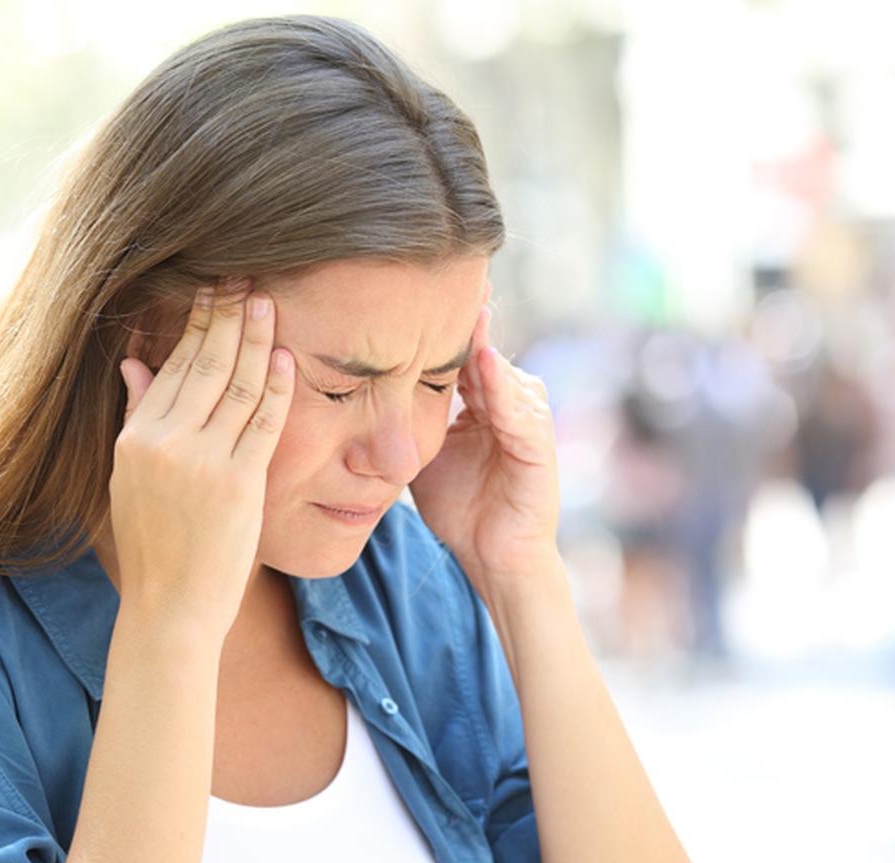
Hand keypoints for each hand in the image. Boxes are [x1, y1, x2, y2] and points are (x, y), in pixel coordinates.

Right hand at [110, 277, 294, 639]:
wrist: (171, 606)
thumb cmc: (154, 545)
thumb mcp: (129, 479)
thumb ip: (137, 418)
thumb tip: (133, 363)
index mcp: (135, 439)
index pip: (171, 367)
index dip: (194, 325)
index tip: (210, 291)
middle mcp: (166, 443)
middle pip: (204, 365)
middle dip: (225, 316)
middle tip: (243, 276)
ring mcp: (204, 462)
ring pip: (236, 385)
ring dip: (254, 338)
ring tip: (266, 300)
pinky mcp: (240, 483)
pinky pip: (262, 422)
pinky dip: (276, 386)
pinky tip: (284, 355)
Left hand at [408, 301, 559, 581]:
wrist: (492, 555)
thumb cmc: (458, 507)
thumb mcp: (422, 454)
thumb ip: (401, 422)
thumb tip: (355, 395)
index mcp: (479, 402)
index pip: (456, 354)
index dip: (435, 326)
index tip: (409, 288)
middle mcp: (507, 403)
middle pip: (482, 353)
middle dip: (464, 319)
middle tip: (445, 275)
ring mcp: (526, 422)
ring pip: (500, 374)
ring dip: (482, 343)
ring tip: (465, 307)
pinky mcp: (539, 447)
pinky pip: (519, 411)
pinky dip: (501, 387)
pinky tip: (484, 363)